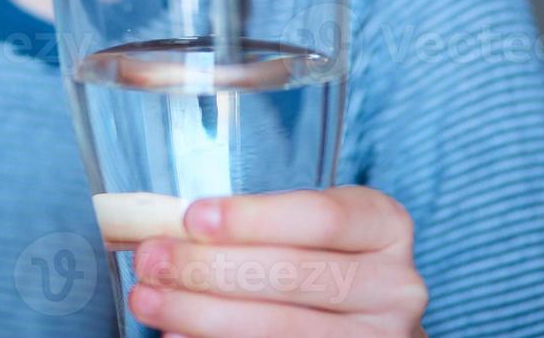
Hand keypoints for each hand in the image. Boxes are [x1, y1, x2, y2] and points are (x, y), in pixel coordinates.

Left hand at [129, 186, 428, 336]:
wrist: (359, 319)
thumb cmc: (314, 257)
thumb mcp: (298, 227)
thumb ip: (247, 224)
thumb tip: (162, 230)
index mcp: (383, 227)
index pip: (322, 217)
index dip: (254, 218)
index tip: (192, 218)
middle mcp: (395, 286)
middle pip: (295, 276)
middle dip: (210, 269)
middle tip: (151, 261)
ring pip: (283, 329)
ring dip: (202, 315)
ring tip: (148, 300)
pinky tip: (176, 335)